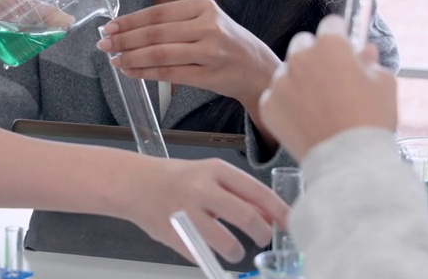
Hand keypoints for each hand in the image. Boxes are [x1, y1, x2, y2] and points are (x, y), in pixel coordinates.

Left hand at [97, 0, 279, 103]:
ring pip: (160, 54)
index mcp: (204, 7)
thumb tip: (130, 29)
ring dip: (132, 58)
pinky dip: (146, 73)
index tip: (110, 26)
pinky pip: (169, 73)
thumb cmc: (227, 44)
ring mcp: (210, 51)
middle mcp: (208, 26)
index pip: (158, 13)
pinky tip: (132, 72)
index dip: (130, 20)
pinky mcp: (209, 75)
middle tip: (104, 44)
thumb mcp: (207, 22)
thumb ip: (175, 23)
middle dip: (125, 40)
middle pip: (156, 33)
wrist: (260, 70)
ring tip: (115, 60)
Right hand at [127, 154, 288, 264]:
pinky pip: (203, 255)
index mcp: (216, 171)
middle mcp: (202, 189)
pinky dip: (210, 256)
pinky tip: (207, 247)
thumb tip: (271, 215)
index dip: (280, 212)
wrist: (136, 183)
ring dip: (237, 252)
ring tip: (235, 250)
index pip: (259, 192)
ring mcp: (187, 213)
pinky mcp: (174, 235)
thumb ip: (240, 195)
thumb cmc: (178, 179)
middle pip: (248, 218)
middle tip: (263, 240)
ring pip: (227, 244)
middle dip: (263, 235)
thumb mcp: (211, 177)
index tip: (292, 224)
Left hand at [258, 15, 396, 160]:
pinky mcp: (268, 104)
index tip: (343, 45)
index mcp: (330, 45)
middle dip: (316, 56)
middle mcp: (300, 57)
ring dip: (300, 80)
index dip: (340, 35)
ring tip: (320, 105)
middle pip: (304, 44)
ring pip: (288, 71)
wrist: (348, 161)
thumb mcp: (383, 84)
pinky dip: (287, 104)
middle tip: (331, 79)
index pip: (331, 24)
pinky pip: (277, 95)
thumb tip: (365, 50)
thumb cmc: (370, 121)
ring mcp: (281, 81)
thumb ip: (370, 62)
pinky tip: (305, 119)